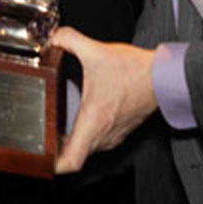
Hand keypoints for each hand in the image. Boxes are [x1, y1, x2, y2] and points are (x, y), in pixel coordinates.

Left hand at [49, 27, 157, 174]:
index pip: (71, 161)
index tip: (41, 157)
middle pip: (74, 156)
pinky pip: (98, 142)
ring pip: (86, 149)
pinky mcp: (120, 132)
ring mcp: (113, 136)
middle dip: (56, 150)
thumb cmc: (135, 70)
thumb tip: (53, 38)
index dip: (53, 165)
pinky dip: (85, 136)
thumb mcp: (95, 51)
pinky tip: (79, 119)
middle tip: (40, 137)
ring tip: (55, 129)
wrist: (163, 77)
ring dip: (72, 143)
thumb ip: (69, 40)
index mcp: (93, 121)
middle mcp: (103, 134)